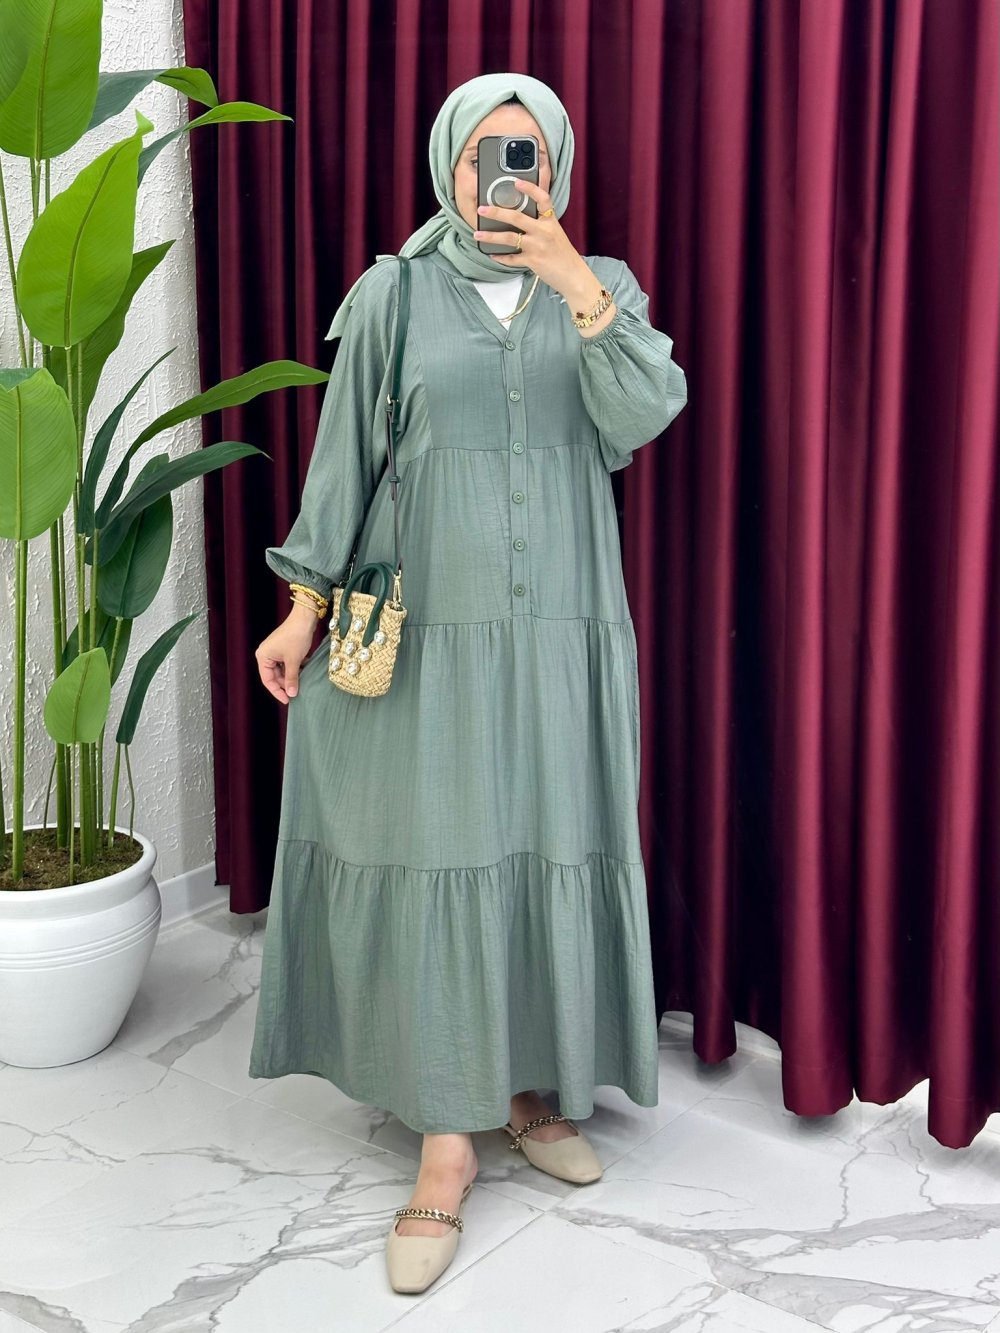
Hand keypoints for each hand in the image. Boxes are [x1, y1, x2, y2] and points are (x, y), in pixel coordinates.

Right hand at [256, 606, 319, 703]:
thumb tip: (292, 694)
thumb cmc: (296, 637)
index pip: (267, 680)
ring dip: (292, 676)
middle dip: (286, 683)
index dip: (277, 691)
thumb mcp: (294, 661)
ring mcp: (274, 650)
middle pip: (275, 675)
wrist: (304, 618)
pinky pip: (287, 663)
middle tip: (297, 692)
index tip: (288, 700)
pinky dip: (295, 668)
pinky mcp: (283, 648)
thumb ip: (291, 679)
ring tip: (302, 682)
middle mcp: (266, 654)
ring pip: (282, 670)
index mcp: (263, 656)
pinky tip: (304, 671)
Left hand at [473, 179, 601, 307]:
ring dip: (491, 236)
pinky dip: (500, 257)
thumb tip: (520, 217)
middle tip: (481, 209)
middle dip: (496, 212)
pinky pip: (512, 258)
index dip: (530, 188)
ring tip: (477, 234)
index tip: (516, 182)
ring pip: (509, 238)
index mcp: (551, 221)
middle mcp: (544, 231)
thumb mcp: (555, 233)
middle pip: (516, 217)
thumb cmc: (563, 254)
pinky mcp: (533, 261)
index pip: (542, 199)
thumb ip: (541, 223)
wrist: (573, 275)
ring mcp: (537, 246)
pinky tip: (492, 254)